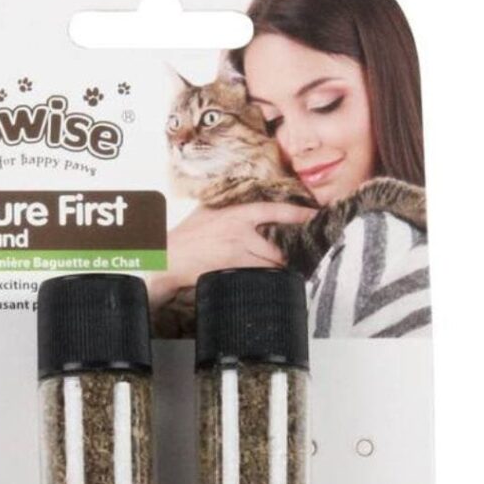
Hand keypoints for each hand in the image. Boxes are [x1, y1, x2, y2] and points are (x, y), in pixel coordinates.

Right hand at [147, 201, 317, 305]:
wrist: (168, 257)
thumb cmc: (187, 234)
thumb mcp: (208, 211)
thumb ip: (229, 206)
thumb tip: (248, 202)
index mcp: (237, 214)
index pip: (275, 211)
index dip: (298, 214)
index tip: (314, 215)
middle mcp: (240, 232)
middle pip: (277, 247)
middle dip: (287, 255)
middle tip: (294, 256)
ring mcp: (236, 253)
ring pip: (270, 265)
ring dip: (277, 270)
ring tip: (282, 271)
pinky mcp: (231, 270)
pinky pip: (257, 277)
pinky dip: (263, 279)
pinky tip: (265, 281)